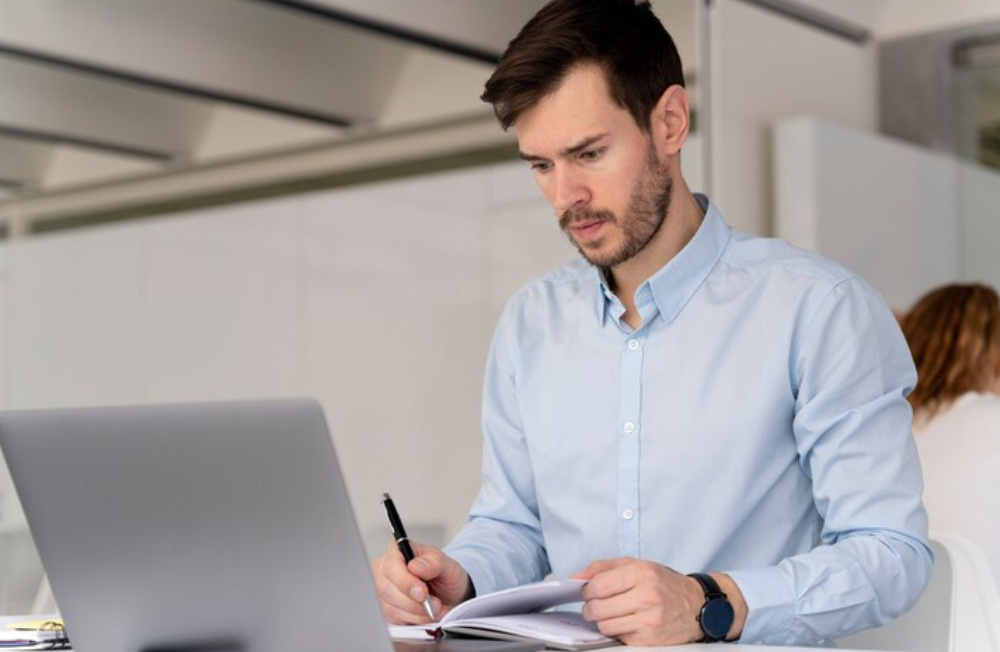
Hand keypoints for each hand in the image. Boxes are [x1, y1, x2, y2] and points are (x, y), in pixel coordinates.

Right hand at [372, 540, 471, 624]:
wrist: (448, 595)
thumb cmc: (445, 575)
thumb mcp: (448, 565)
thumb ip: (434, 563)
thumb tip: (415, 566)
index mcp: (398, 551)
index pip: (392, 566)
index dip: (405, 581)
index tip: (422, 593)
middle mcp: (385, 569)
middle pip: (387, 589)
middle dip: (413, 602)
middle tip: (435, 604)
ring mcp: (384, 590)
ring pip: (390, 607)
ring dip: (416, 613)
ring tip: (435, 608)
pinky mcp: (387, 608)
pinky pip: (395, 619)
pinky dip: (414, 620)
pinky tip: (425, 614)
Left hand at [573, 558, 743, 645]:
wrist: (698, 605)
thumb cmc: (664, 583)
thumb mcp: (637, 565)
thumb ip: (603, 567)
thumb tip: (575, 577)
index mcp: (641, 573)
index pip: (597, 585)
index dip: (586, 590)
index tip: (587, 591)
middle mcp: (647, 595)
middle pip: (597, 608)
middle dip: (590, 607)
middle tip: (595, 605)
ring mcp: (650, 619)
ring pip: (605, 626)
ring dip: (603, 620)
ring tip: (612, 613)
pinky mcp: (651, 639)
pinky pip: (619, 637)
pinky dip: (618, 630)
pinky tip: (627, 621)